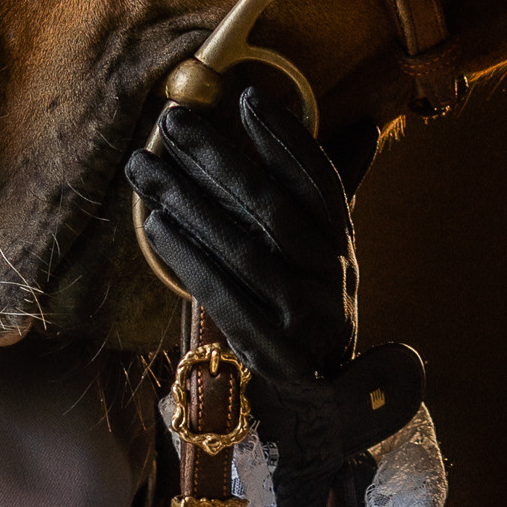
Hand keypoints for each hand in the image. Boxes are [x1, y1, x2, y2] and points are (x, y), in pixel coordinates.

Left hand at [127, 87, 420, 506]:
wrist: (319, 411)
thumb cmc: (306, 310)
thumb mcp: (326, 252)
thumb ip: (333, 192)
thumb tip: (365, 125)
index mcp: (345, 244)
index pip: (319, 179)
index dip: (284, 135)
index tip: (242, 95)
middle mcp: (335, 276)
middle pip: (272, 207)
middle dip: (217, 159)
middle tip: (168, 122)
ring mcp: (306, 317)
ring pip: (241, 248)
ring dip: (186, 201)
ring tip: (141, 167)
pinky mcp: (273, 351)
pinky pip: (221, 294)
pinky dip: (185, 256)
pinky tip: (153, 224)